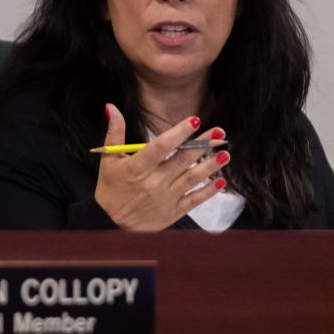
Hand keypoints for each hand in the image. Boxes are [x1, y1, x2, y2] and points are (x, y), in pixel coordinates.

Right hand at [94, 103, 230, 230]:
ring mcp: (165, 198)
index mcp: (137, 167)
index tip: (194, 120)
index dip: (178, 133)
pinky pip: (194, 200)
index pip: (160, 147)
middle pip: (182, 160)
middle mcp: (154, 182)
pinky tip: (221, 181)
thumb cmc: (111, 190)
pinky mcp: (173, 212)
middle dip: (202, 145)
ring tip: (225, 153)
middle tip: (219, 132)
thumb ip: (114, 133)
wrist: (110, 225)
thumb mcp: (108, 161)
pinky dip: (208, 192)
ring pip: (192, 178)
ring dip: (210, 166)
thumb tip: (112, 108)